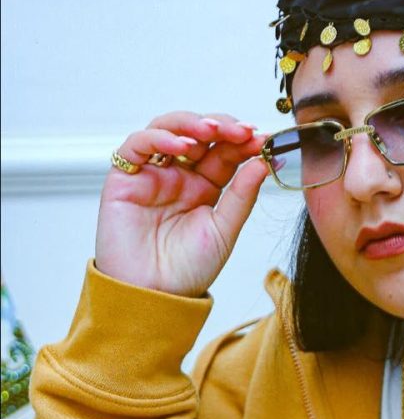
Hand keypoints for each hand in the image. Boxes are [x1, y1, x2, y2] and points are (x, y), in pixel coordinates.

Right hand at [96, 111, 270, 296]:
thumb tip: (263, 161)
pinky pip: (137, 146)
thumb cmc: (188, 269)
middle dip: (223, 126)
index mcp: (206, 186)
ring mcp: (152, 173)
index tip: (263, 138)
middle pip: (200, 133)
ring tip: (214, 130)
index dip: (243, 141)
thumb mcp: (224, 230)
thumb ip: (242, 195)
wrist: (155, 295)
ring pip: (168, 129)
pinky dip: (158, 138)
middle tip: (243, 131)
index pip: (225, 151)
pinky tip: (181, 144)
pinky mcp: (124, 178)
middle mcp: (179, 174)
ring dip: (192, 123)